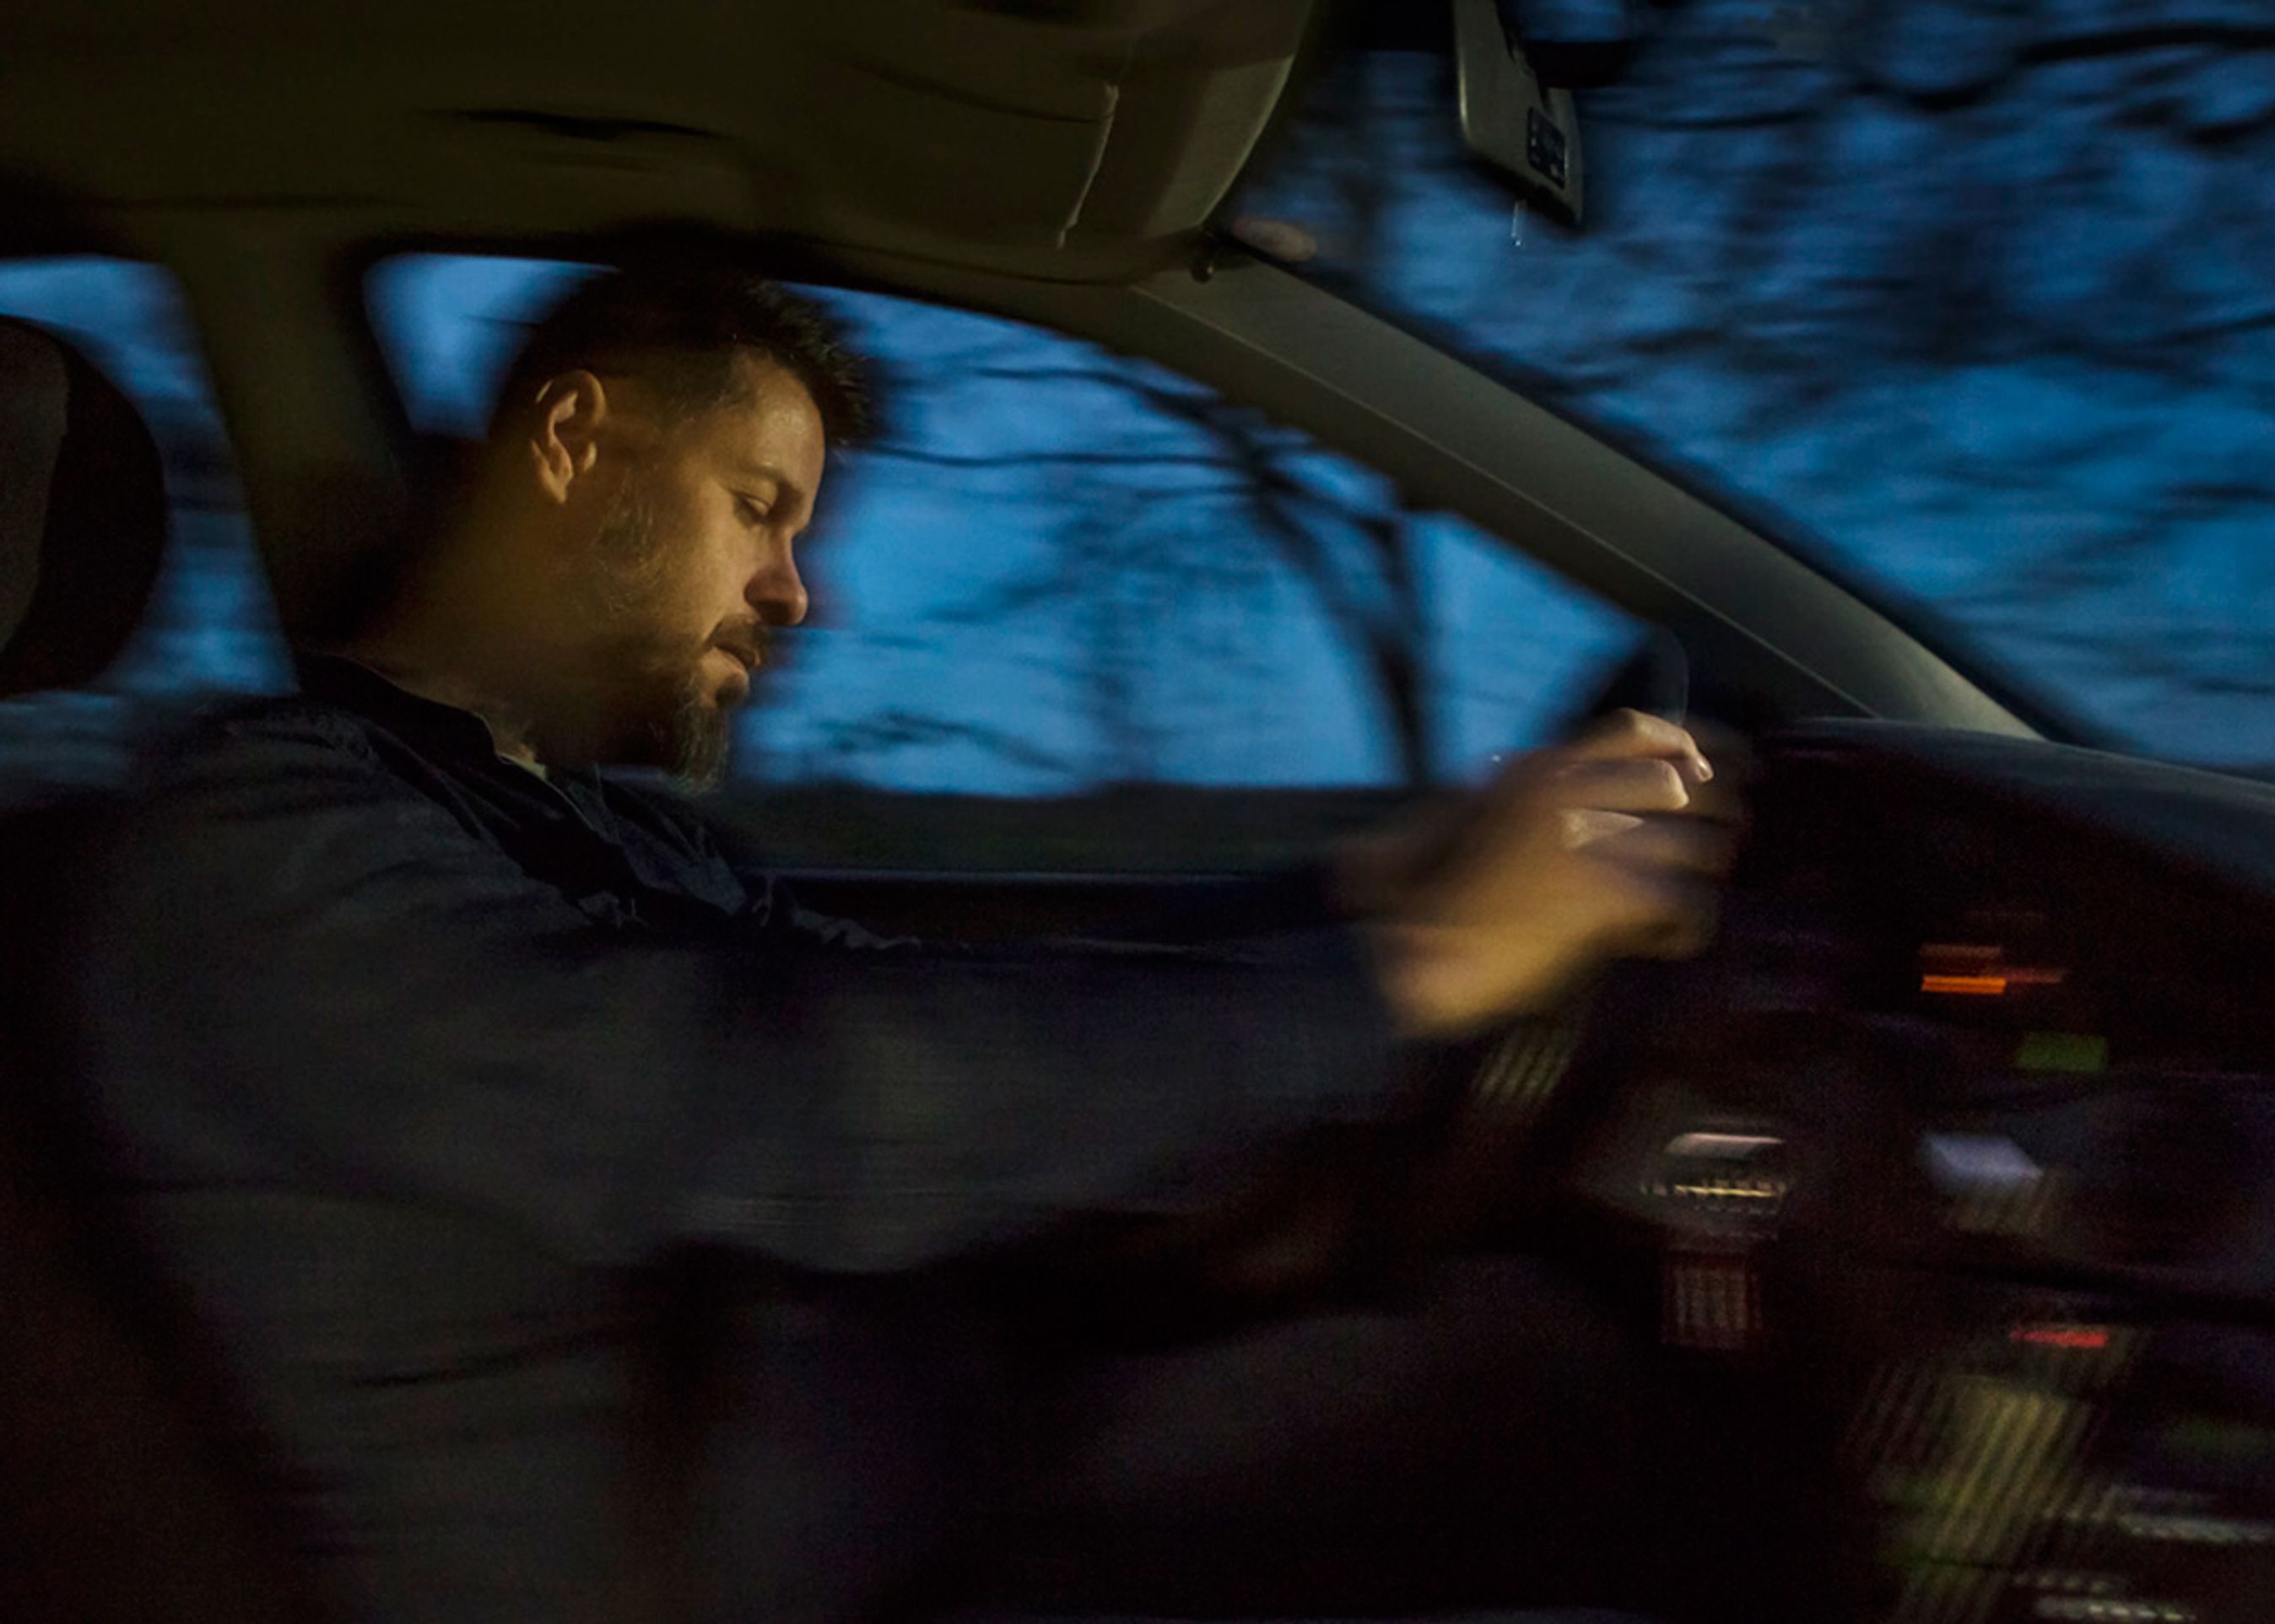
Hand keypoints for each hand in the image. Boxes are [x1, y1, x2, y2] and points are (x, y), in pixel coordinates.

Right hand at [1355, 710, 1743, 1038]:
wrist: (1416, 951)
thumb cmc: (1429, 893)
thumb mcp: (1461, 810)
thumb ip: (1506, 784)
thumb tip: (1537, 767)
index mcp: (1538, 768)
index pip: (1637, 731)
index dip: (1690, 744)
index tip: (1716, 765)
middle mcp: (1568, 793)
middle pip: (1681, 786)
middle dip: (1717, 812)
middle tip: (1729, 835)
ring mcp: (1588, 843)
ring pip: (1692, 844)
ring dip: (1705, 872)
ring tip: (1696, 891)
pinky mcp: (1601, 897)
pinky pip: (1680, 903)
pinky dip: (1687, 925)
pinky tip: (1673, 938)